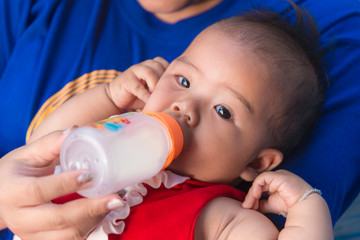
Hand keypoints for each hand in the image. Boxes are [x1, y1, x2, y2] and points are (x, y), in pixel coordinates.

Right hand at [0, 130, 123, 239]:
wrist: (0, 198)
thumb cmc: (15, 173)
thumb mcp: (27, 154)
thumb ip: (50, 143)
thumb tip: (75, 131)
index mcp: (13, 191)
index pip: (39, 191)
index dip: (65, 184)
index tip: (90, 175)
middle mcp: (20, 217)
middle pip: (58, 218)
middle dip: (90, 209)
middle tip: (116, 198)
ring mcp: (31, 234)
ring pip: (67, 234)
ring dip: (94, 219)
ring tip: (114, 203)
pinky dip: (89, 227)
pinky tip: (103, 212)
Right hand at [107, 56, 168, 109]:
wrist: (116, 97)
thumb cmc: (138, 96)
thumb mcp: (153, 92)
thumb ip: (163, 90)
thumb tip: (178, 97)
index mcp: (152, 66)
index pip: (165, 63)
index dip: (169, 74)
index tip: (172, 87)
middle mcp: (144, 66)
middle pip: (158, 65)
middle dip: (163, 80)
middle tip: (164, 93)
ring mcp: (134, 71)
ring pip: (149, 72)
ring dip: (155, 85)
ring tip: (155, 96)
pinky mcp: (127, 80)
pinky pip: (138, 86)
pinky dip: (145, 94)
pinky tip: (147, 102)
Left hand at [242, 170, 312, 214]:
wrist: (305, 207)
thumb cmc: (291, 206)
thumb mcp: (271, 204)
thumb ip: (261, 203)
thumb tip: (249, 205)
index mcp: (276, 182)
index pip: (260, 186)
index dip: (252, 196)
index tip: (249, 207)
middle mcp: (276, 177)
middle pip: (258, 184)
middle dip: (251, 196)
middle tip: (247, 207)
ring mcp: (278, 175)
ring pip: (258, 182)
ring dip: (252, 194)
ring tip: (250, 205)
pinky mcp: (279, 176)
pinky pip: (262, 178)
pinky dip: (256, 187)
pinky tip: (257, 196)